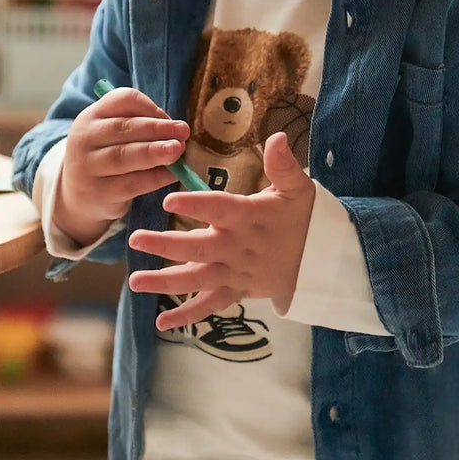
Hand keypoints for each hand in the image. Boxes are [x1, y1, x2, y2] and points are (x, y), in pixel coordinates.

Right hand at [57, 86, 188, 245]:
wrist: (78, 196)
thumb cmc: (106, 157)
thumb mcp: (113, 135)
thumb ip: (140, 127)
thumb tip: (177, 130)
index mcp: (92, 116)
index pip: (122, 100)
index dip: (150, 107)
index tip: (169, 118)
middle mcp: (85, 138)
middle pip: (123, 128)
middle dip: (157, 128)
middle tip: (183, 131)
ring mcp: (87, 166)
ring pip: (123, 156)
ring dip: (154, 151)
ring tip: (177, 150)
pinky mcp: (98, 193)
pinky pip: (131, 183)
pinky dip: (155, 178)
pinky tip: (173, 174)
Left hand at [127, 132, 314, 328]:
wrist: (323, 260)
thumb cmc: (305, 217)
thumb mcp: (299, 188)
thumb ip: (284, 165)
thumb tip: (277, 136)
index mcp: (249, 218)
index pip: (219, 209)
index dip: (195, 204)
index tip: (169, 199)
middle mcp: (237, 248)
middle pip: (198, 248)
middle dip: (165, 245)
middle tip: (135, 239)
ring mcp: (235, 273)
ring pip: (197, 279)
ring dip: (165, 281)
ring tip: (135, 281)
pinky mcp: (237, 290)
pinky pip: (211, 305)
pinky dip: (187, 315)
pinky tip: (162, 323)